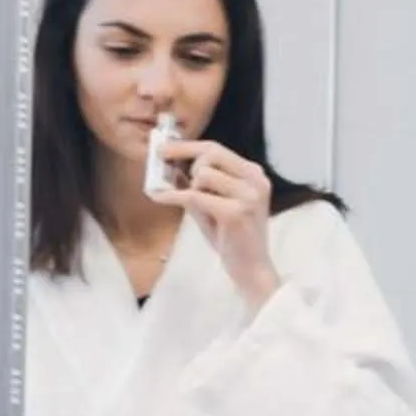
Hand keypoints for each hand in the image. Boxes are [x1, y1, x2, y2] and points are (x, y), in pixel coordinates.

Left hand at [164, 140, 280, 307]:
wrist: (252, 269)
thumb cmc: (232, 238)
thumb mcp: (214, 204)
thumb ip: (197, 184)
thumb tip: (170, 166)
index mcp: (254, 174)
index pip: (216, 148)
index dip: (186, 146)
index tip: (162, 147)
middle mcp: (256, 180)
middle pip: (210, 153)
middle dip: (184, 160)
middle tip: (166, 173)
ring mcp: (248, 195)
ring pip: (202, 174)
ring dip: (189, 188)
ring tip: (195, 206)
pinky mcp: (235, 212)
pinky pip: (194, 195)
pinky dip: (173, 196)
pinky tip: (159, 198)